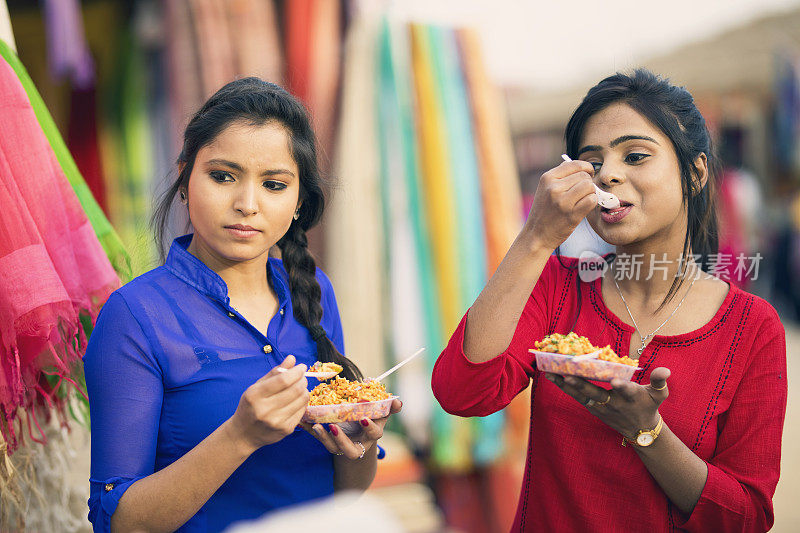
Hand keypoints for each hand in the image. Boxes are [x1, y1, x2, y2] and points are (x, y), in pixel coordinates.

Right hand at [228, 355, 308, 451]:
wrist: (243, 434)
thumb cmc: (251, 406)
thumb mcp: (256, 387)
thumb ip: (274, 372)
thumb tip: (292, 358)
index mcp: (255, 395)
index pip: (282, 380)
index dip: (296, 371)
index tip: (302, 366)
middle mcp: (265, 410)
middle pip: (295, 389)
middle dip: (302, 379)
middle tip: (302, 376)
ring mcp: (276, 422)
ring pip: (302, 399)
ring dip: (305, 389)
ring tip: (300, 387)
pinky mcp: (286, 430)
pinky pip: (302, 410)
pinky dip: (303, 401)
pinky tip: (297, 399)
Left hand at [302, 398, 401, 459]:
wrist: (358, 444)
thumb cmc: (369, 425)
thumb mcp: (380, 417)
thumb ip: (388, 409)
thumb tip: (399, 401)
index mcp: (371, 436)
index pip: (374, 433)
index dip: (369, 427)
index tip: (363, 418)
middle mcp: (357, 446)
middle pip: (349, 449)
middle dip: (341, 439)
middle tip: (333, 426)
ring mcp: (342, 448)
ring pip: (332, 448)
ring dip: (324, 438)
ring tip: (317, 426)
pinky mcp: (330, 445)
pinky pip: (320, 440)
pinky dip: (312, 432)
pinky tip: (305, 422)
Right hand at [524, 159, 597, 249]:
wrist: (536, 235)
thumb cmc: (544, 212)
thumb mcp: (545, 189)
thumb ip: (560, 176)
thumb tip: (581, 166)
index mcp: (547, 178)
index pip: (574, 164)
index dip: (586, 167)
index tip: (589, 173)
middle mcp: (554, 188)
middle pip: (584, 176)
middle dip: (588, 183)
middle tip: (583, 192)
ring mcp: (563, 201)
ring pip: (590, 187)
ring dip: (591, 193)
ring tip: (583, 199)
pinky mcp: (572, 214)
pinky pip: (592, 200)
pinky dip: (592, 202)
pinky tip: (585, 206)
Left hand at [544, 367, 669, 439]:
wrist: (640, 431)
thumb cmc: (649, 406)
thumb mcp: (659, 395)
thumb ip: (660, 381)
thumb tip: (665, 370)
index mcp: (633, 397)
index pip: (628, 391)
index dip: (622, 387)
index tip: (615, 381)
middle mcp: (615, 403)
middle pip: (597, 394)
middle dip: (582, 385)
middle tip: (568, 374)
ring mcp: (602, 407)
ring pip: (582, 396)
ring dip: (566, 385)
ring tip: (551, 373)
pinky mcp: (593, 408)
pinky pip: (577, 397)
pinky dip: (565, 387)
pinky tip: (551, 377)